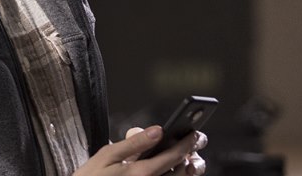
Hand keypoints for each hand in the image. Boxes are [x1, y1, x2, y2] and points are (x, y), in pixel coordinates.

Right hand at [70, 126, 207, 175]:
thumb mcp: (107, 156)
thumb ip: (134, 143)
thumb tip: (157, 130)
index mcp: (141, 173)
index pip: (174, 156)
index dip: (188, 143)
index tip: (195, 134)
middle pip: (183, 172)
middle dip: (191, 156)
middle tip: (194, 146)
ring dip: (187, 170)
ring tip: (187, 160)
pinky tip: (172, 171)